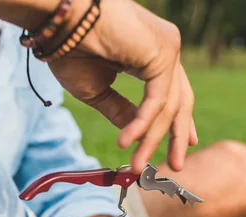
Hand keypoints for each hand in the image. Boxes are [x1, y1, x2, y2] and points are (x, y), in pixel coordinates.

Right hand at [48, 0, 197, 172]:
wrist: (60, 21)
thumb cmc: (71, 50)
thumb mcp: (97, 90)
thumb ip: (120, 112)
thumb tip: (137, 136)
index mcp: (152, 54)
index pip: (173, 92)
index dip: (178, 121)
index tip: (185, 144)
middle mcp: (165, 49)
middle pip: (180, 101)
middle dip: (176, 136)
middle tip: (176, 165)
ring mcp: (167, 48)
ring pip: (168, 106)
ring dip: (151, 139)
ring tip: (137, 164)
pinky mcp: (163, 52)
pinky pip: (158, 100)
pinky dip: (143, 123)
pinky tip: (128, 141)